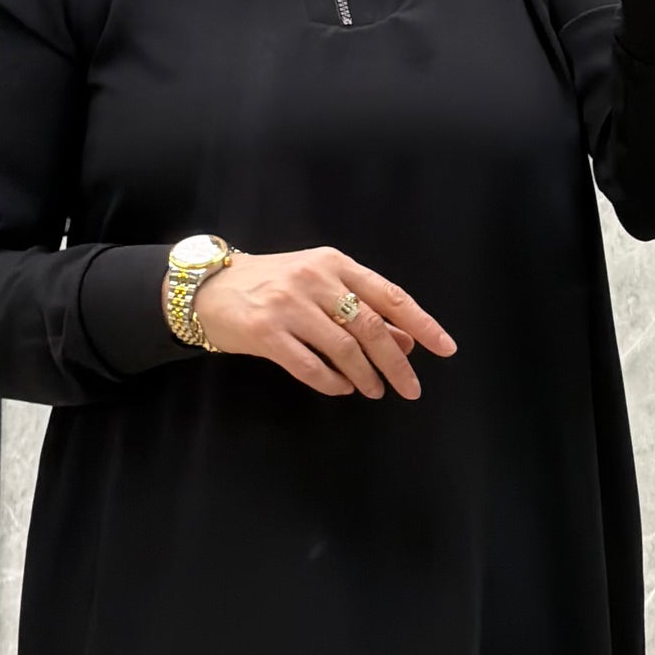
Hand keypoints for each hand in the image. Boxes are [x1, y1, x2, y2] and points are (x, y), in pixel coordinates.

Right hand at [190, 247, 455, 398]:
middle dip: (396, 362)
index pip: (389, 295)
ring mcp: (288, 305)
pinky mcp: (265, 332)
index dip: (421, 323)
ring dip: (366, 375)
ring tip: (375, 390)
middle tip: (411, 389)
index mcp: (335, 263)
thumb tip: (407, 340)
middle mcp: (315, 279)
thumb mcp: (321, 287)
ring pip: (343, 348)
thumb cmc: (272, 286)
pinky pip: (308, 365)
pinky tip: (343, 388)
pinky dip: (332, 381)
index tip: (445, 349)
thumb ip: (362, 309)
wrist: (209, 288)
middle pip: (370, 326)